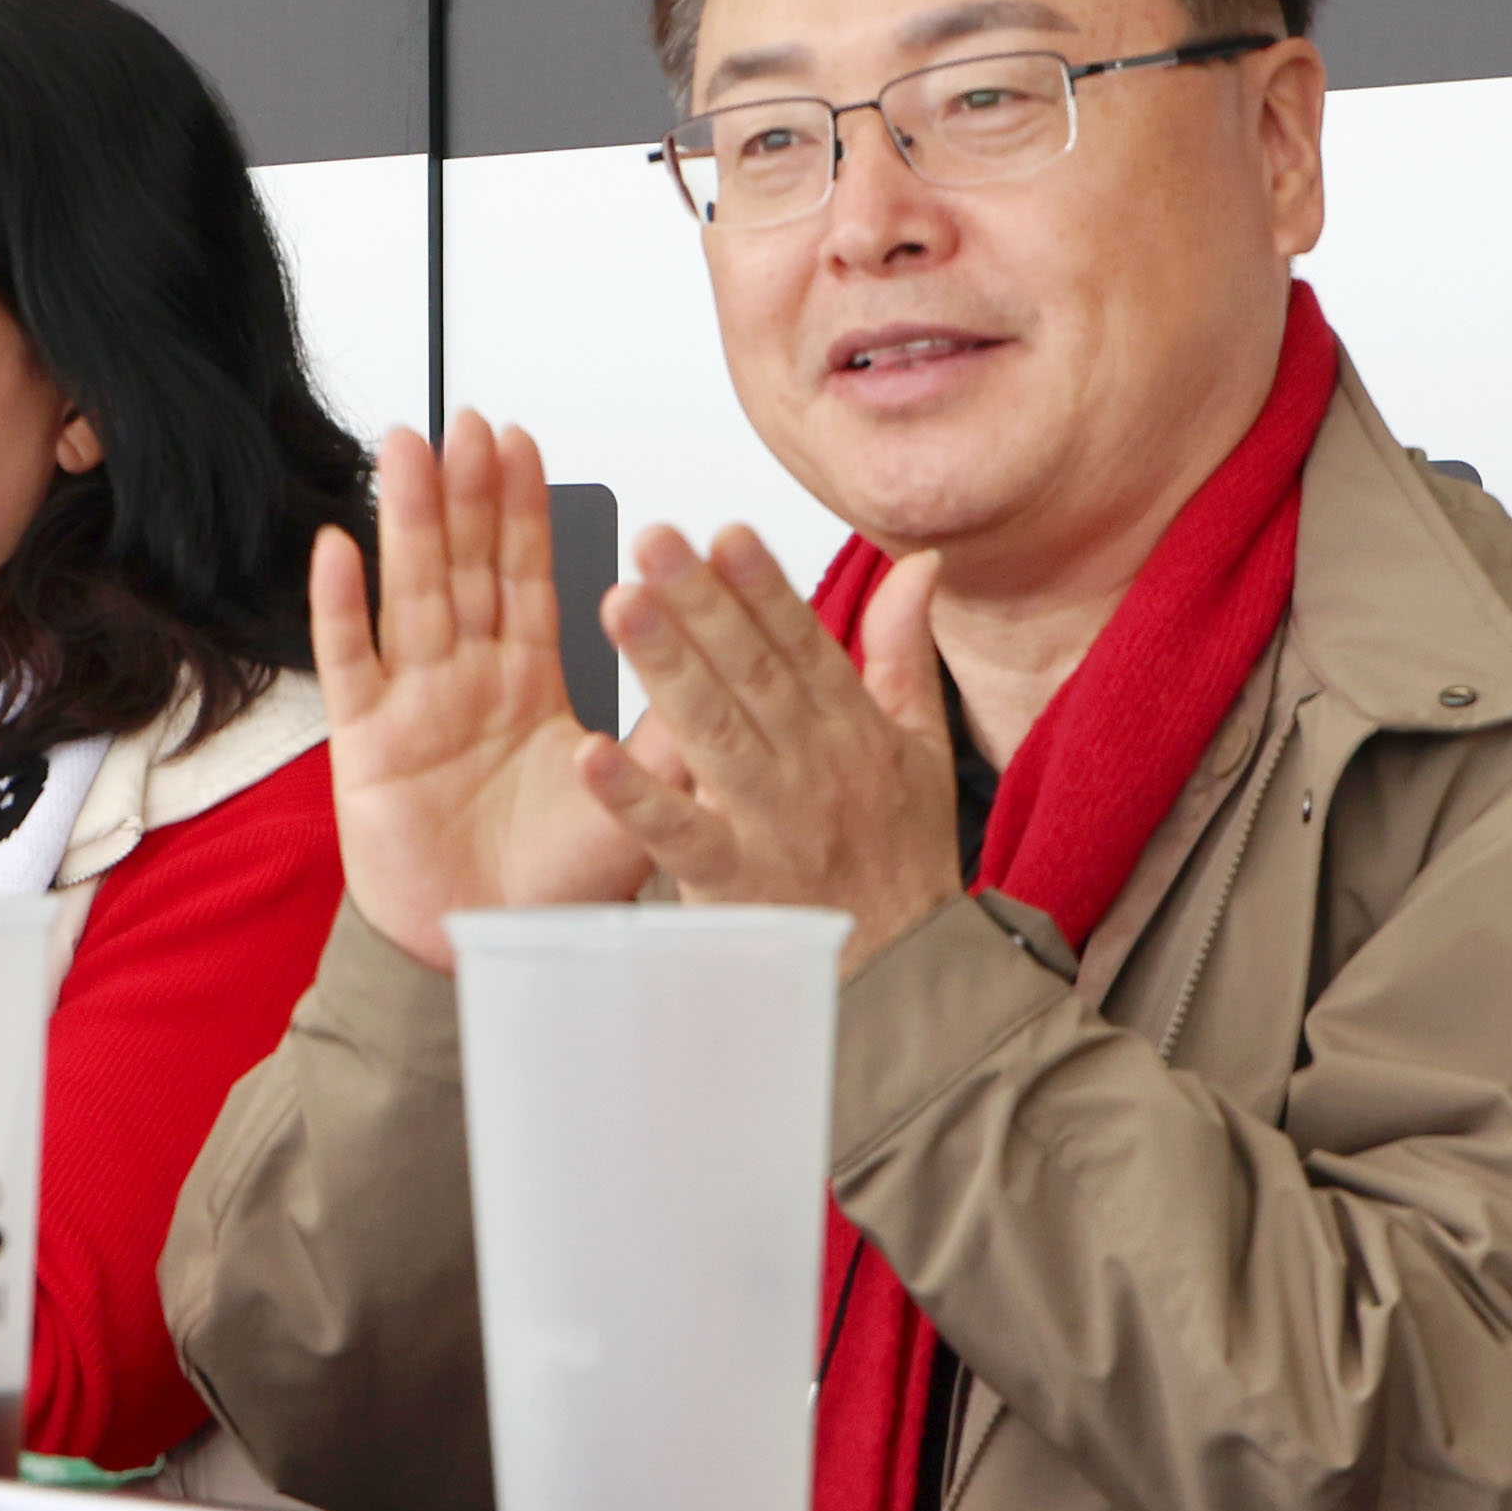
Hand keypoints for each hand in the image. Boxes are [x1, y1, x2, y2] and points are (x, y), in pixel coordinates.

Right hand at [317, 415, 651, 971]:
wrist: (493, 952)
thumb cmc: (556, 886)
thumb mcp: (638, 798)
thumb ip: (674, 732)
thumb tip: (727, 664)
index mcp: (528, 684)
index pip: (525, 576)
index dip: (520, 508)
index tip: (520, 442)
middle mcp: (467, 682)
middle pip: (463, 565)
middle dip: (464, 491)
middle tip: (465, 421)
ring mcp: (412, 706)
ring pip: (409, 593)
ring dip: (405, 520)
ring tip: (405, 449)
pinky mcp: (366, 746)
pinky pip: (349, 664)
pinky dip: (340, 608)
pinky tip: (336, 549)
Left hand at [578, 523, 962, 963]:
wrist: (907, 978)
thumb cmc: (902, 859)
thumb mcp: (922, 750)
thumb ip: (903, 653)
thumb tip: (920, 564)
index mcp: (852, 729)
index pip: (802, 643)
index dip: (762, 586)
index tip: (724, 532)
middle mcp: (812, 766)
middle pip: (749, 672)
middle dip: (700, 602)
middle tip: (651, 541)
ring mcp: (771, 823)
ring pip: (711, 733)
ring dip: (664, 669)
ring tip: (620, 607)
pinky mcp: (732, 881)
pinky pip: (676, 833)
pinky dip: (634, 796)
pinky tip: (589, 753)